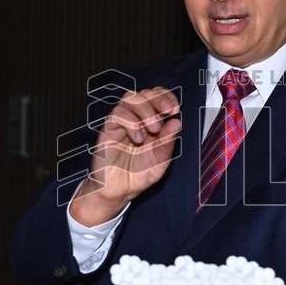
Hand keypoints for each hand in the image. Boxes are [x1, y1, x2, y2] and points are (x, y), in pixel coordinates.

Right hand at [70, 87, 180, 225]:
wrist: (118, 191)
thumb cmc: (138, 175)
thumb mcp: (160, 161)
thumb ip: (167, 142)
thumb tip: (177, 122)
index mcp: (151, 123)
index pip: (157, 98)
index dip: (167, 97)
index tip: (174, 109)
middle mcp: (136, 119)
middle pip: (145, 93)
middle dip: (159, 98)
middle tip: (168, 111)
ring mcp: (121, 123)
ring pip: (131, 98)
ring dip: (146, 110)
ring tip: (154, 129)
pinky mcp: (109, 129)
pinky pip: (118, 114)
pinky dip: (131, 123)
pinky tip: (138, 139)